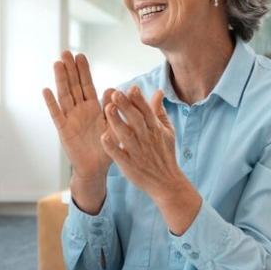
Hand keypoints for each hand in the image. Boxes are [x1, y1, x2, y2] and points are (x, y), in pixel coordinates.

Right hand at [42, 52, 110, 180]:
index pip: (87, 85)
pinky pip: (57, 114)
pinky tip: (46, 90)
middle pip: (74, 86)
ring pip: (64, 95)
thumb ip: (113, 109)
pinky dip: (51, 103)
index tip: (80, 55)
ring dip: (60, 80)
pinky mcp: (63, 130)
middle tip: (65, 51)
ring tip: (57, 63)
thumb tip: (113, 89)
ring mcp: (70, 119)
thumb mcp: (114, 127)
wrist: (96, 169)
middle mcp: (80, 110)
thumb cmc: (106, 148)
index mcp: (93, 108)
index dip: (83, 71)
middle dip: (70, 69)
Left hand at [100, 87, 199, 230]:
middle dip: (126, 106)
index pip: (147, 112)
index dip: (140, 100)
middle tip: (115, 93)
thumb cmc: (165, 154)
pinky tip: (103, 137)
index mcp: (155, 129)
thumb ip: (159, 111)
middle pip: (136, 120)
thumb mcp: (167, 131)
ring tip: (108, 109)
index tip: (131, 88)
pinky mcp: (129, 165)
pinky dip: (112, 147)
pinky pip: (119, 155)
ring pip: (126, 135)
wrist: (166, 182)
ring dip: (117, 122)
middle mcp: (146, 139)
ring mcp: (137, 152)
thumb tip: (158, 91)